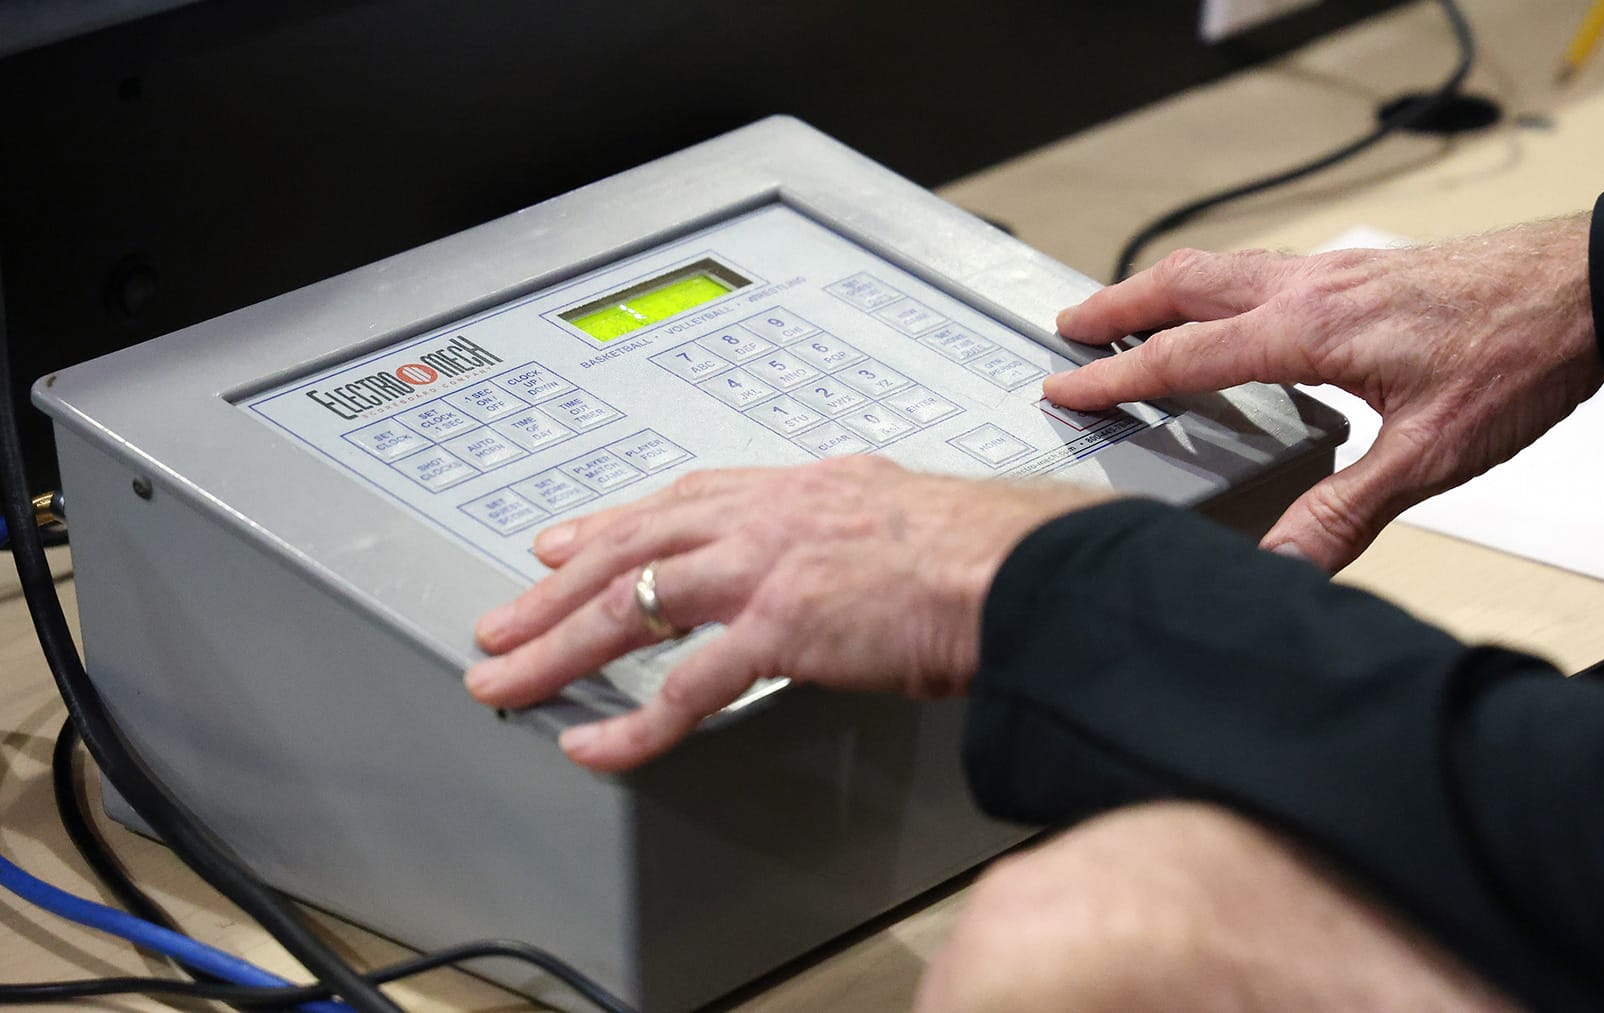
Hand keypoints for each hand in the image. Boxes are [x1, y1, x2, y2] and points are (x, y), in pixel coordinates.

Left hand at [464, 457, 1112, 770]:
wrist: (1026, 567)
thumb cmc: (986, 549)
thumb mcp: (897, 513)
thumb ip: (848, 525)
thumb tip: (839, 546)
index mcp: (797, 488)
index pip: (680, 501)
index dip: (611, 524)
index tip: (564, 541)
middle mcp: (769, 516)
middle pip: (632, 548)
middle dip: (554, 588)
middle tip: (501, 622)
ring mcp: (769, 567)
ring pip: (634, 604)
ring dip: (559, 646)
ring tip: (508, 681)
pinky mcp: (784, 626)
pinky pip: (687, 685)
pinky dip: (634, 723)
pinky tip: (596, 749)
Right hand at [1044, 216, 1603, 571]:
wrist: (1589, 290)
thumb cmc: (1518, 355)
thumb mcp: (1430, 454)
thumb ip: (1345, 512)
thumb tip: (1282, 566)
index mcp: (1310, 329)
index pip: (1183, 354)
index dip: (1115, 376)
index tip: (1063, 386)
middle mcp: (1311, 288)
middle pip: (1184, 282)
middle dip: (1116, 303)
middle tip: (1068, 324)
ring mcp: (1336, 271)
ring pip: (1222, 267)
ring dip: (1163, 287)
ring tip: (1130, 309)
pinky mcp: (1364, 271)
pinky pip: (1263, 268)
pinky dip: (1218, 285)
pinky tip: (1236, 312)